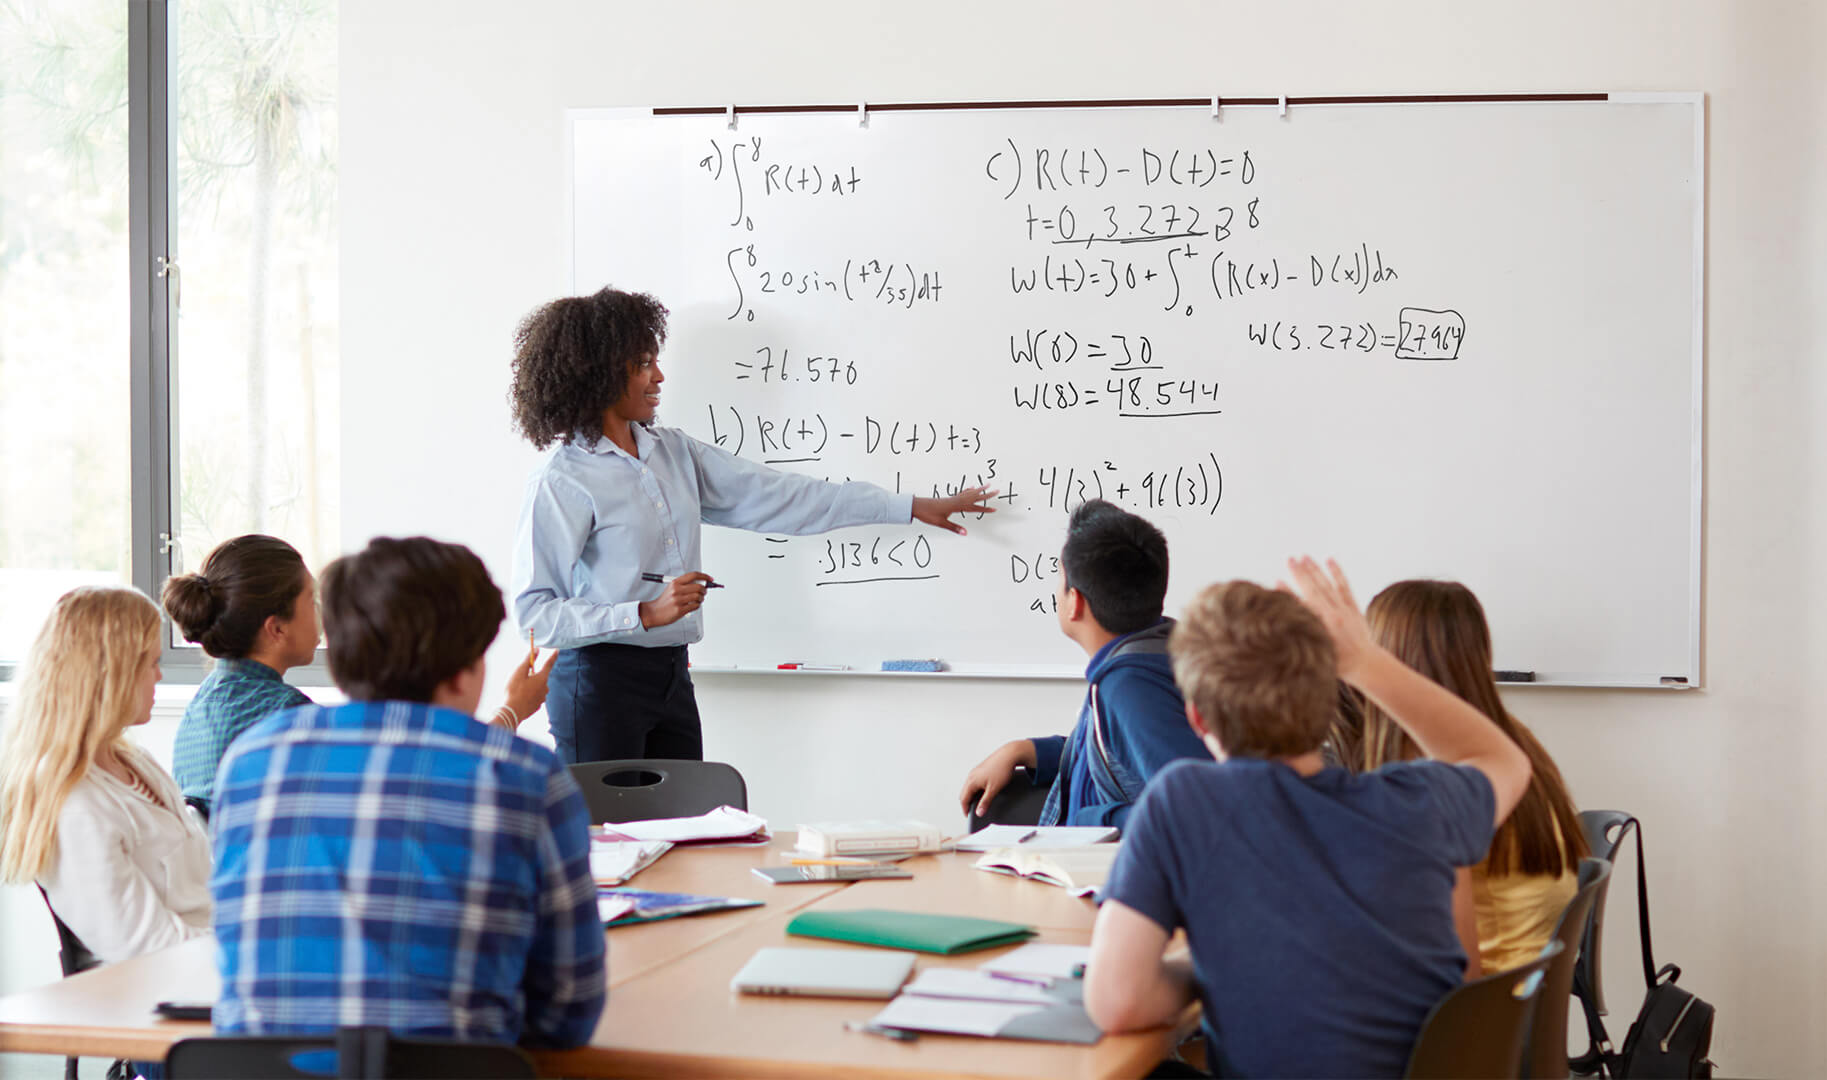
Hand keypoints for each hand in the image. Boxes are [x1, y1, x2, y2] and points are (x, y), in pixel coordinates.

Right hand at [502, 648, 556, 723]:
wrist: (511, 712)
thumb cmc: (514, 690)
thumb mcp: (519, 671)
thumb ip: (528, 660)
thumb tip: (536, 649)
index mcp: (542, 678)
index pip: (549, 664)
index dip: (553, 656)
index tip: (557, 650)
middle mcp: (545, 688)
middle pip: (540, 676)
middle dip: (532, 674)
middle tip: (519, 676)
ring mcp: (541, 699)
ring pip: (536, 687)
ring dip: (529, 685)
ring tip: (517, 689)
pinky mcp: (536, 706)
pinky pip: (533, 697)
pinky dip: (527, 695)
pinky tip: (519, 698)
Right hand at [638, 572, 713, 628]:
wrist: (654, 612)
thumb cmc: (665, 601)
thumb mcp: (672, 588)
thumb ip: (685, 585)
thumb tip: (702, 583)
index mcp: (675, 582)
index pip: (693, 575)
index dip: (704, 576)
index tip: (710, 579)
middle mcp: (676, 590)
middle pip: (698, 586)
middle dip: (704, 590)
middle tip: (704, 592)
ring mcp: (678, 600)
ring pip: (698, 597)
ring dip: (701, 598)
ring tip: (698, 600)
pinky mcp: (680, 610)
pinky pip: (695, 606)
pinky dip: (697, 605)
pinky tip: (694, 605)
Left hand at [912, 486, 998, 535]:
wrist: (917, 506)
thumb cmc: (928, 514)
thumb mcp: (941, 523)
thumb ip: (954, 528)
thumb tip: (965, 533)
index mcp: (956, 506)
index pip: (974, 507)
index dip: (985, 509)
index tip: (995, 509)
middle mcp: (956, 500)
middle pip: (975, 497)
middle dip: (986, 495)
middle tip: (997, 490)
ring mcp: (953, 498)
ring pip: (970, 493)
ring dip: (980, 490)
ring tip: (987, 485)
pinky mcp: (949, 498)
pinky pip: (962, 493)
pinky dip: (969, 490)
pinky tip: (972, 487)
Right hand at [958, 739, 1037, 817]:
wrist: (1009, 755)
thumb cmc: (1001, 769)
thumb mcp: (993, 790)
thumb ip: (985, 802)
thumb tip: (979, 812)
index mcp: (972, 781)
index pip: (964, 799)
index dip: (965, 809)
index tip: (968, 816)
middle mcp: (971, 775)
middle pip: (964, 793)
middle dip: (967, 803)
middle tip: (972, 812)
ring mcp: (975, 772)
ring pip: (969, 787)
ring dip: (971, 796)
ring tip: (978, 803)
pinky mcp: (981, 769)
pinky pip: (974, 781)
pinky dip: (975, 789)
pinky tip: (983, 792)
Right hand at [1285, 556, 1379, 684]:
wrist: (1366, 664)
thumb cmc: (1338, 664)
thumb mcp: (1318, 653)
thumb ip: (1304, 638)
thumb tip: (1285, 626)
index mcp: (1323, 627)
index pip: (1302, 605)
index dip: (1288, 593)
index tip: (1277, 580)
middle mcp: (1334, 615)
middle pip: (1314, 590)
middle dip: (1301, 573)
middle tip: (1289, 559)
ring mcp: (1344, 609)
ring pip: (1328, 585)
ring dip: (1315, 570)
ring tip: (1304, 556)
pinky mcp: (1353, 607)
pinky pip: (1344, 587)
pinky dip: (1337, 573)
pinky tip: (1330, 560)